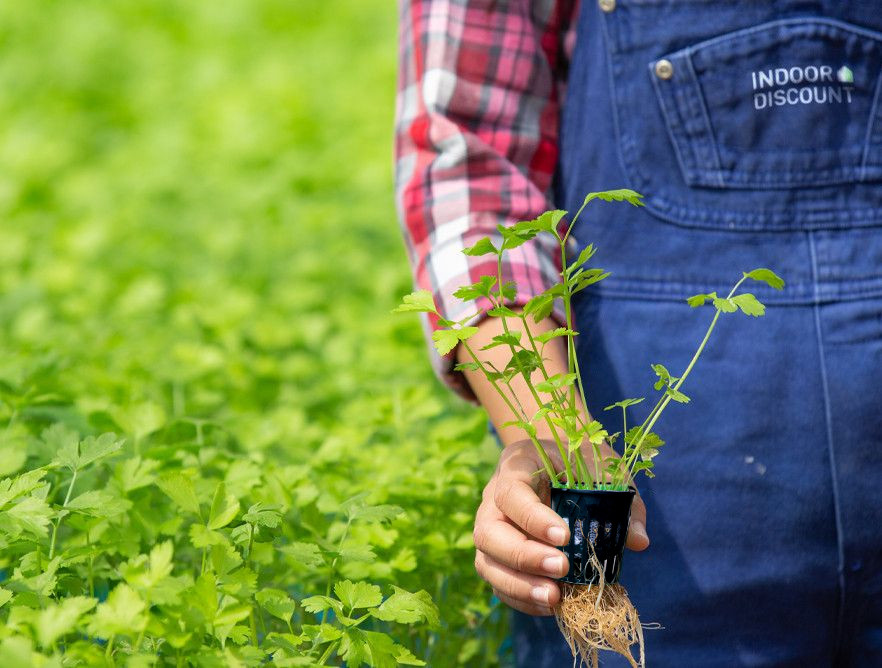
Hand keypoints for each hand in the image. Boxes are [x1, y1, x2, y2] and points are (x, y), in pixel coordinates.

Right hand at [473, 440, 648, 615]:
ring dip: (518, 584)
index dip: (533, 518)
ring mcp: (491, 527)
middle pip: (488, 532)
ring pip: (486, 561)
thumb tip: (639, 542)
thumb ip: (621, 501)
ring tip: (554, 598)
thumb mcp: (603, 467)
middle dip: (523, 556)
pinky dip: (521, 597)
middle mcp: (493, 497)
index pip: (512, 493)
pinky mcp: (496, 554)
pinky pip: (498, 581)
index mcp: (517, 465)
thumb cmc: (579, 460)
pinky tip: (551, 605)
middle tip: (561, 569)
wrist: (557, 460)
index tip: (565, 537)